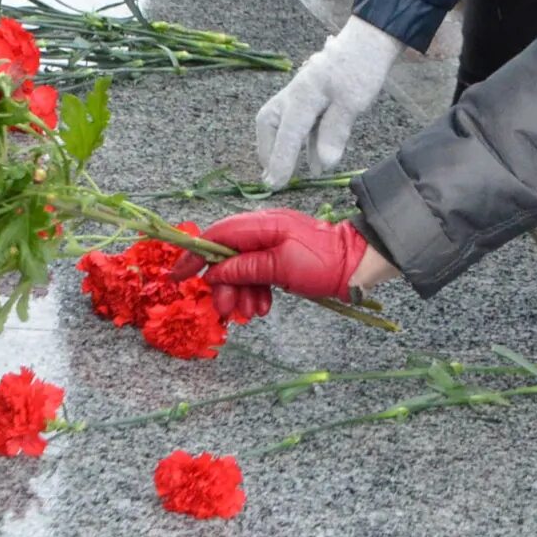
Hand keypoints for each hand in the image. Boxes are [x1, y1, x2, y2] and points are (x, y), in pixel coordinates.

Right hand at [170, 208, 375, 323]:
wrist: (359, 265)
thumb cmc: (323, 262)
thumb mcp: (280, 267)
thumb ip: (245, 268)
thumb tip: (214, 272)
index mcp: (262, 223)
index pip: (216, 235)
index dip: (195, 254)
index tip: (177, 276)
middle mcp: (263, 230)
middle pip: (226, 257)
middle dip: (224, 286)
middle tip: (226, 311)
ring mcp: (271, 245)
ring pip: (241, 270)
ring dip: (241, 294)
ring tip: (252, 313)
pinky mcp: (279, 259)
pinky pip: (257, 275)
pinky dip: (256, 293)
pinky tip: (262, 308)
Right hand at [254, 17, 404, 185]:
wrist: (370, 40)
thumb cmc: (362, 69)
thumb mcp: (352, 102)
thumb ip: (334, 132)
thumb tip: (322, 164)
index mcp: (303, 96)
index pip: (286, 134)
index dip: (280, 161)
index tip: (276, 185)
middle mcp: (294, 94)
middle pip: (268, 123)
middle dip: (268, 150)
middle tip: (273, 175)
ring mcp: (300, 91)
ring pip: (278, 120)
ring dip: (279, 144)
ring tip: (284, 169)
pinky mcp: (310, 93)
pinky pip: (296, 118)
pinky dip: (298, 137)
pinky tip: (312, 155)